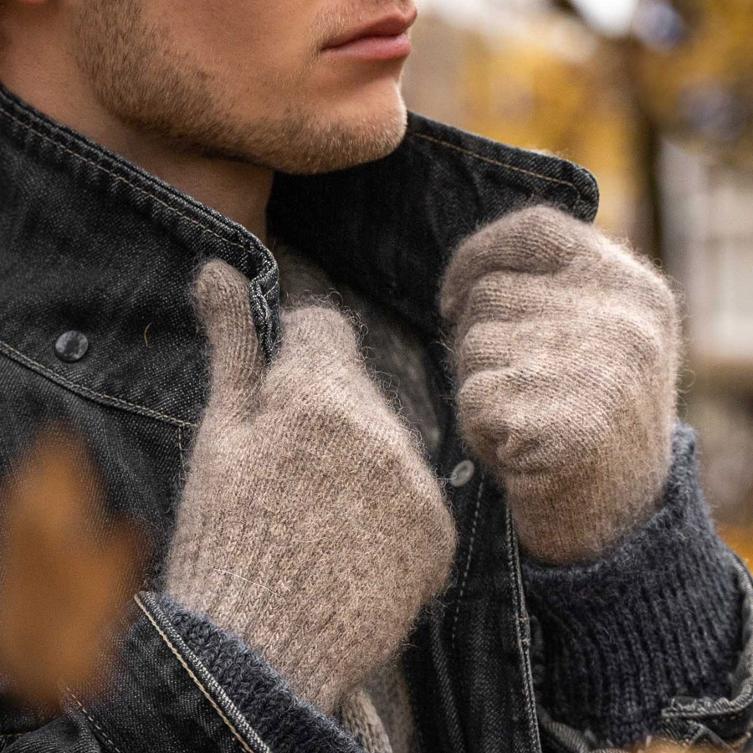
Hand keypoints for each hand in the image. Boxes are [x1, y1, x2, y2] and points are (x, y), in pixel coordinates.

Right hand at [166, 260, 455, 711]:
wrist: (259, 656)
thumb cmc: (224, 538)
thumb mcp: (218, 436)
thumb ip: (231, 347)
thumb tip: (216, 269)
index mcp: (318, 396)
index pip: (325, 328)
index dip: (295, 354)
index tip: (278, 391)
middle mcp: (381, 430)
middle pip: (360, 386)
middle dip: (327, 410)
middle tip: (289, 471)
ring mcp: (416, 484)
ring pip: (390, 438)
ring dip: (360, 458)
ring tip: (317, 514)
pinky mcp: (440, 534)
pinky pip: (415, 492)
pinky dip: (388, 508)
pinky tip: (351, 544)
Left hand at [440, 205, 679, 563]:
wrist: (619, 518)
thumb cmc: (588, 419)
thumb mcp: (595, 338)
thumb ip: (551, 293)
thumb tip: (467, 276)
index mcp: (633, 288)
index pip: (534, 229)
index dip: (476, 256)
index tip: (451, 299)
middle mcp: (622, 319)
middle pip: (490, 295)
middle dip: (476, 342)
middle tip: (515, 391)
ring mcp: (597, 369)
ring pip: (473, 346)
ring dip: (477, 386)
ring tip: (521, 420)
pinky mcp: (563, 424)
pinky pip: (472, 399)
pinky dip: (476, 428)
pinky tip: (514, 452)